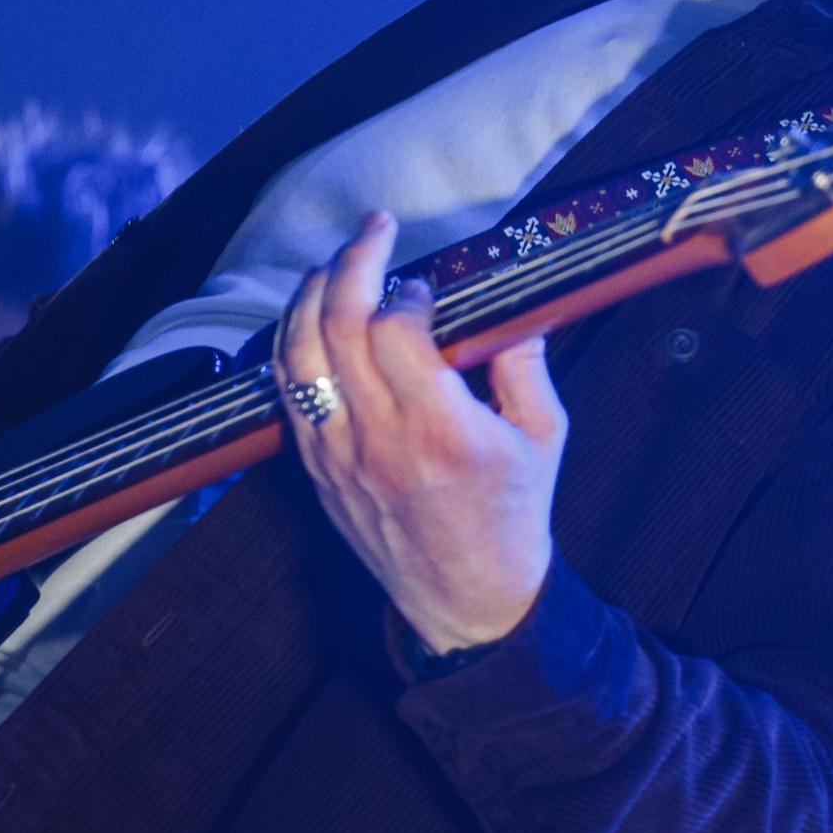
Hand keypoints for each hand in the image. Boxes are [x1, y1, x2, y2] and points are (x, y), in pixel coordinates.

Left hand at [277, 212, 568, 654]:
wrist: (470, 601)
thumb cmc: (514, 515)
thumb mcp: (544, 435)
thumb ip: (525, 362)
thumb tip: (509, 301)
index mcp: (443, 433)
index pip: (395, 333)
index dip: (405, 291)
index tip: (425, 284)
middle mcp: (381, 442)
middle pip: (339, 329)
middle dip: (353, 263)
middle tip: (374, 230)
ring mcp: (339, 458)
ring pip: (298, 356)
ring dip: (311, 296)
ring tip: (335, 263)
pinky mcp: (318, 471)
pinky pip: (288, 393)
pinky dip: (292, 342)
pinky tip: (311, 314)